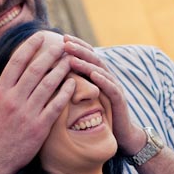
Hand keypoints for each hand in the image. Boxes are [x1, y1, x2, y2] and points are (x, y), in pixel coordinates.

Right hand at [0, 33, 75, 173]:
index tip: (39, 37)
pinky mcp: (39, 128)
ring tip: (70, 59)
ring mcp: (28, 114)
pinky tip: (73, 83)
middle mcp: (14, 100)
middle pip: (35, 70)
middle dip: (49, 54)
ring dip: (60, 70)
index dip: (29, 47)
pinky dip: (65, 93)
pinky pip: (55, 106)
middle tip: (61, 43)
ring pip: (48, 85)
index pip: (16, 63)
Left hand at [64, 37, 146, 155]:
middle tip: (65, 42)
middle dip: (79, 49)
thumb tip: (52, 77)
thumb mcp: (84, 99)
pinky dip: (103, 80)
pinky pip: (111, 88)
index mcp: (99, 76)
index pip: (88, 55)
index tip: (61, 38)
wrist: (121, 136)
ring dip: (86, 63)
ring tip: (72, 57)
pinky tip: (94, 75)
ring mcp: (115, 88)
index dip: (77, 45)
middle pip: (94, 58)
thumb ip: (75, 86)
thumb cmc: (99, 117)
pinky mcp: (120, 101)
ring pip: (101, 71)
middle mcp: (108, 78)